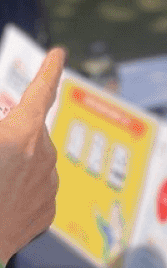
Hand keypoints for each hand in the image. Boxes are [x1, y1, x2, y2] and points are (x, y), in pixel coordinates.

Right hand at [0, 49, 63, 263]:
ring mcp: (48, 186)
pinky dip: (19, 192)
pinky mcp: (47, 213)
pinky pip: (35, 191)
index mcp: (21, 134)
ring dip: (15, 166)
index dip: (49, 70)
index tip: (59, 54)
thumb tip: (7, 126)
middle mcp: (43, 156)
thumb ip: (0, 125)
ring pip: (33, 162)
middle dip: (11, 138)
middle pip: (28, 132)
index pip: (40, 91)